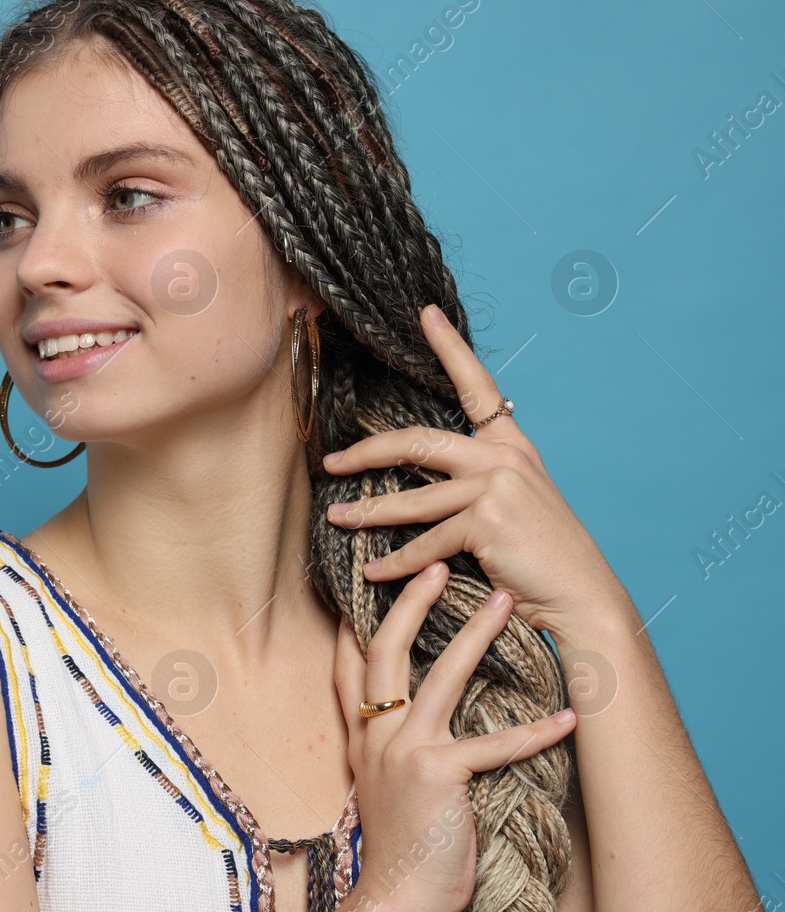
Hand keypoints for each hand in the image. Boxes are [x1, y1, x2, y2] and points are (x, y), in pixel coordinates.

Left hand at [320, 303, 630, 637]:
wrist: (581, 597)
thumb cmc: (541, 559)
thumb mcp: (515, 506)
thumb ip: (479, 483)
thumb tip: (425, 480)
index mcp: (512, 447)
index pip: (477, 387)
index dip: (450, 348)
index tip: (425, 314)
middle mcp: (505, 458)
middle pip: (418, 441)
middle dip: (367, 453)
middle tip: (331, 463)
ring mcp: (497, 486)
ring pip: (414, 498)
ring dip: (369, 512)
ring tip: (336, 519)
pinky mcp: (488, 520)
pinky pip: (427, 542)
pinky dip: (397, 562)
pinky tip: (374, 571)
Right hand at [333, 560, 576, 911]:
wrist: (396, 897)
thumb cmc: (401, 848)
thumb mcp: (380, 787)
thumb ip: (386, 747)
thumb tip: (406, 716)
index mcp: (361, 738)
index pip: (349, 665)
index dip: (355, 618)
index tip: (369, 581)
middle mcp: (375, 736)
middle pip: (384, 650)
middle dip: (410, 603)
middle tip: (436, 564)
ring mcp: (403, 752)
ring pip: (438, 676)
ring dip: (475, 635)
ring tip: (503, 601)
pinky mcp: (438, 776)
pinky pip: (493, 745)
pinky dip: (534, 731)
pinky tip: (567, 717)